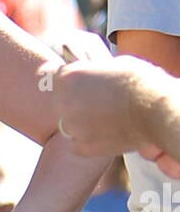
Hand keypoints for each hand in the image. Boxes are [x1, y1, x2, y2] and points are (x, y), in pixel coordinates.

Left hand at [49, 56, 179, 162]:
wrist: (152, 108)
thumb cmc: (137, 81)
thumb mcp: (110, 64)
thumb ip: (92, 72)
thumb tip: (89, 72)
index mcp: (68, 76)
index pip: (58, 79)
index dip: (74, 83)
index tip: (85, 86)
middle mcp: (63, 102)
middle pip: (63, 104)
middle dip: (76, 104)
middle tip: (99, 104)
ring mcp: (70, 126)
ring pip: (70, 125)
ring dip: (82, 124)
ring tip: (107, 119)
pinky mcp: (80, 147)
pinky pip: (78, 144)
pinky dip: (89, 142)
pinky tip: (107, 134)